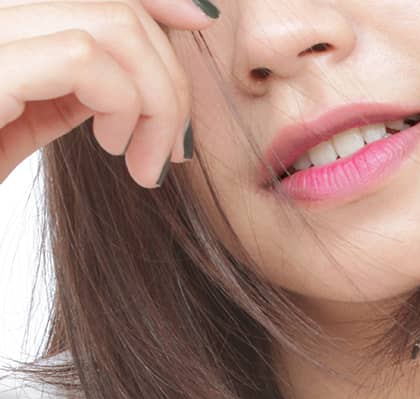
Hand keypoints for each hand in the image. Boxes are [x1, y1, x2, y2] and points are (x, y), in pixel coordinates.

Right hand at [0, 0, 217, 189]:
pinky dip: (121, 103)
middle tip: (175, 149)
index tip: (202, 18)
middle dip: (170, 74)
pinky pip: (82, 58)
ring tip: (145, 163)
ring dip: (156, 97)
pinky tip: (115, 145)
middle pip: (118, 6)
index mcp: (7, 21)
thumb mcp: (21, 121)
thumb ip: (69, 83)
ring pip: (113, 23)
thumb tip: (127, 72)